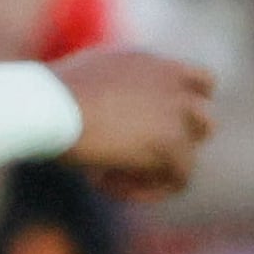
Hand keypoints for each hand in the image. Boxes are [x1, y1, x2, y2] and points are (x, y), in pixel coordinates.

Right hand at [56, 48, 219, 199]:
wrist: (49, 105)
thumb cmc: (48, 95)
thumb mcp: (85, 80)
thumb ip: (113, 91)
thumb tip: (109, 113)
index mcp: (151, 63)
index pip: (202, 82)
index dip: (187, 110)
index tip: (155, 130)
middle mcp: (172, 82)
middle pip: (205, 122)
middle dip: (173, 146)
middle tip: (131, 158)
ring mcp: (178, 111)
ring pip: (189, 156)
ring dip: (156, 172)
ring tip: (112, 175)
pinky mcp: (173, 145)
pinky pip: (177, 181)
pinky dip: (144, 191)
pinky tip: (104, 184)